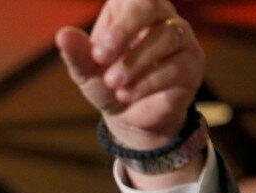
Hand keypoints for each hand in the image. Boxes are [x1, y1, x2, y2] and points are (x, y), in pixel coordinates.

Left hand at [55, 0, 204, 149]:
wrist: (129, 118)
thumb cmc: (106, 84)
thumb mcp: (86, 72)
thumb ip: (76, 53)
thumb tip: (63, 35)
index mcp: (130, 9)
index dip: (117, 16)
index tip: (96, 45)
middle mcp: (160, 17)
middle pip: (151, 5)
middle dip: (123, 31)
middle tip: (99, 57)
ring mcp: (180, 39)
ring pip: (166, 37)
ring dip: (134, 62)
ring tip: (112, 83)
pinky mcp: (192, 64)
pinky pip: (176, 66)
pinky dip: (147, 82)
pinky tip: (126, 94)